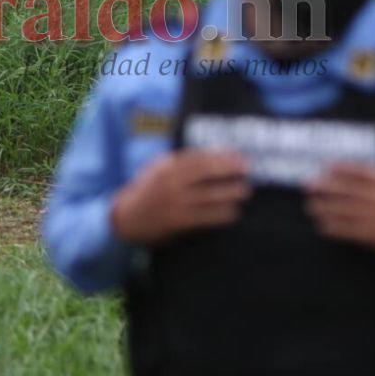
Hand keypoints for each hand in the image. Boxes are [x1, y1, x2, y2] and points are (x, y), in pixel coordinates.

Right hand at [110, 150, 249, 245]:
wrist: (128, 218)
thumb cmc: (147, 190)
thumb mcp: (157, 169)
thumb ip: (179, 162)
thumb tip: (212, 156)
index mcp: (166, 167)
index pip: (197, 157)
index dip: (219, 155)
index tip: (236, 154)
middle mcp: (171, 183)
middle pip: (205, 172)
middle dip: (227, 169)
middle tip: (246, 169)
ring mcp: (175, 203)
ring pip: (208, 196)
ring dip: (229, 193)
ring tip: (244, 190)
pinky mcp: (179, 221)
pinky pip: (205, 217)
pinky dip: (221, 214)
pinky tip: (233, 212)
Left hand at [307, 163, 374, 265]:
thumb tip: (349, 169)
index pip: (361, 170)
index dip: (341, 168)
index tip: (325, 167)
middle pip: (348, 188)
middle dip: (325, 186)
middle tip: (307, 185)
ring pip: (345, 209)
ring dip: (324, 207)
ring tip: (310, 206)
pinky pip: (349, 230)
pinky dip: (334, 227)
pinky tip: (322, 226)